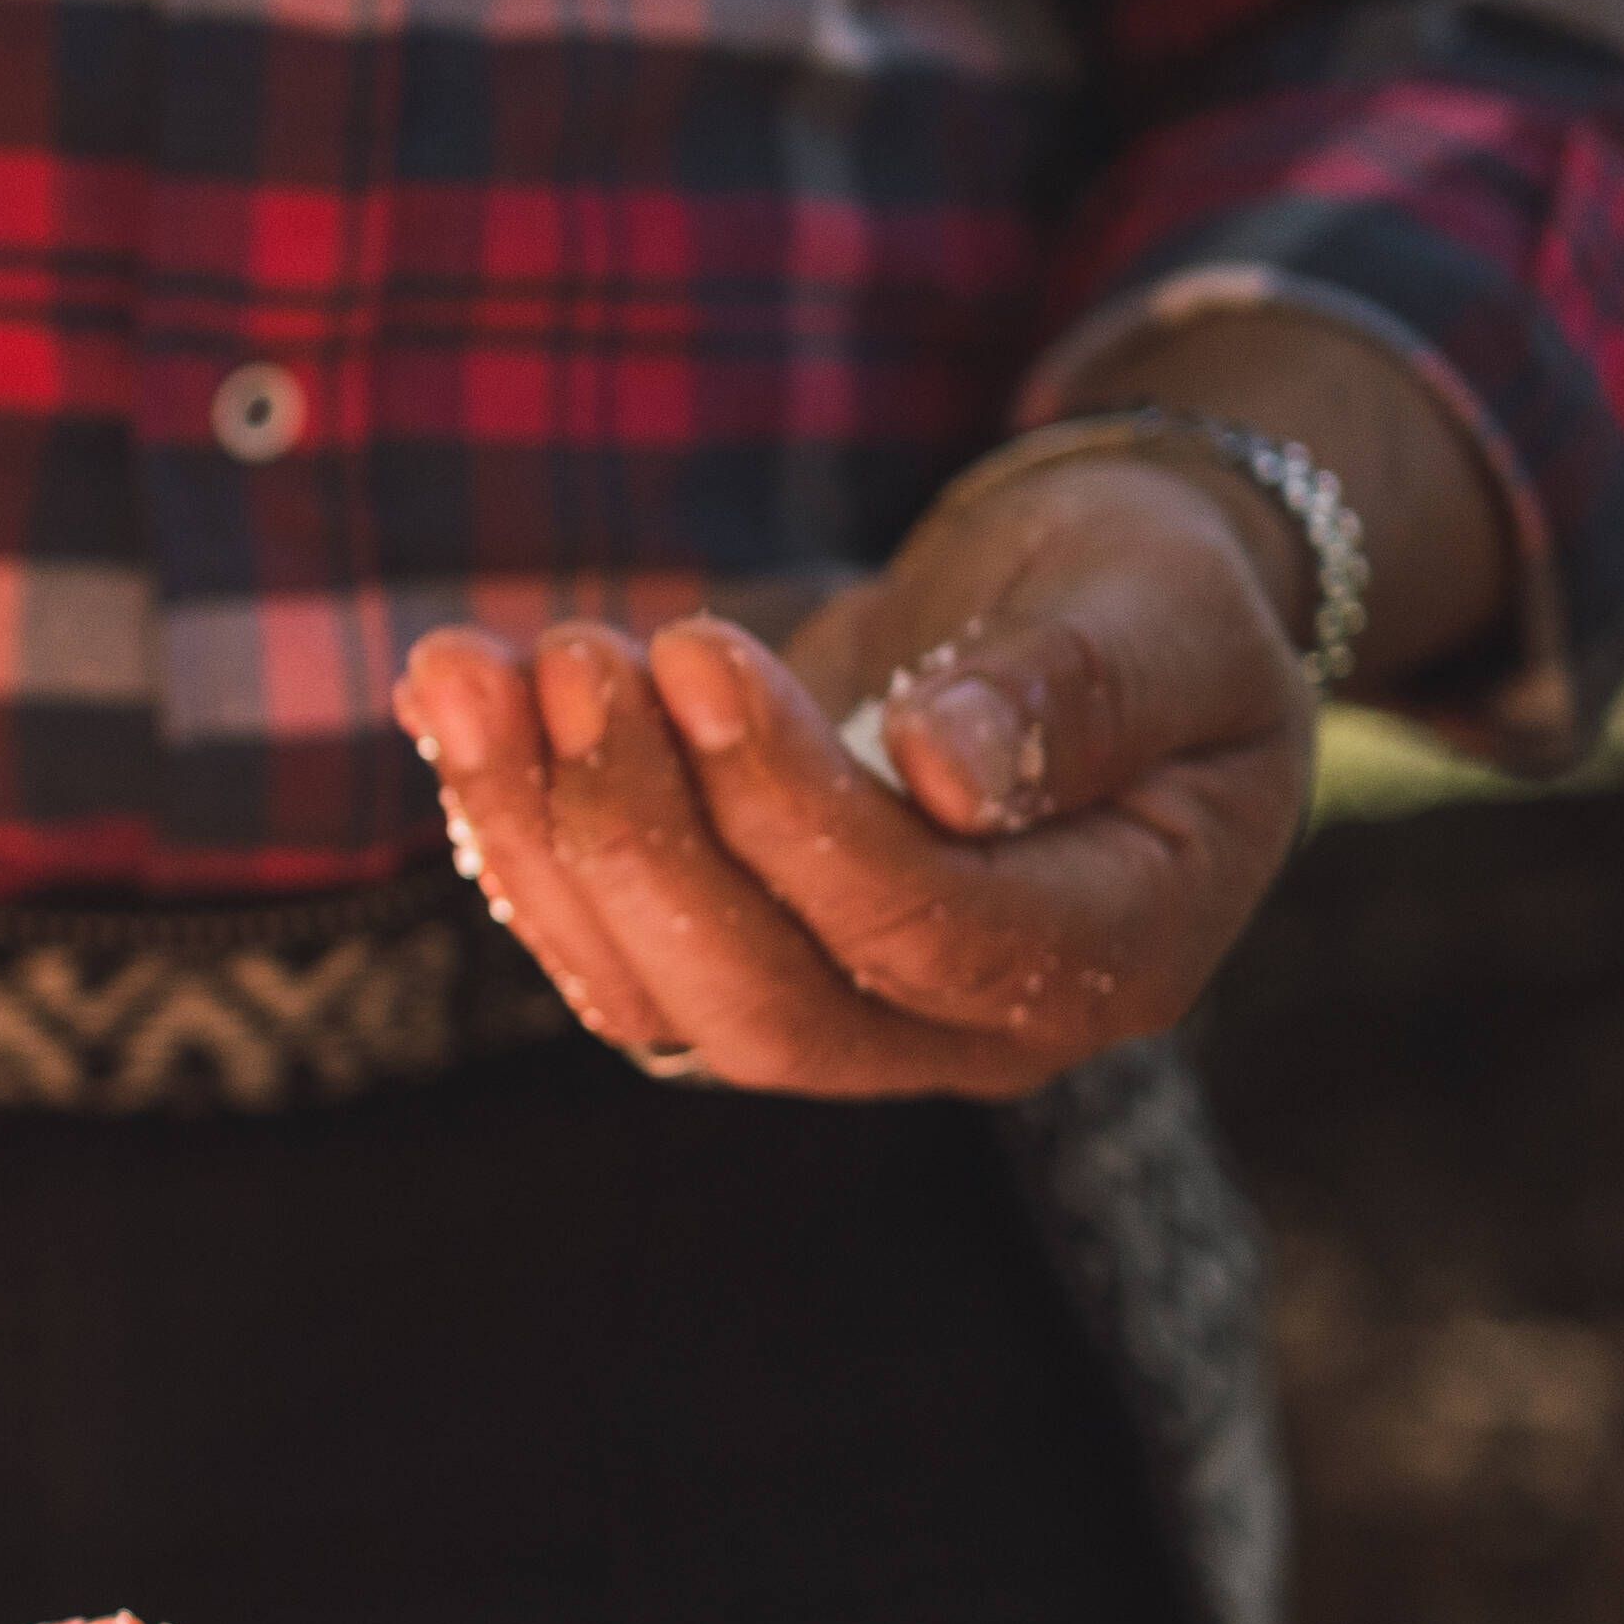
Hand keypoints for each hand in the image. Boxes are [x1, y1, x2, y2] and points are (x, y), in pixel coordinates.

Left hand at [395, 450, 1316, 1096]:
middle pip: (768, 1007)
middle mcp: (972, 1027)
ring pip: (656, 997)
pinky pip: (604, 952)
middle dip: (642, 836)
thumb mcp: (1166, 607)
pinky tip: (456, 703)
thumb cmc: (1152, 596)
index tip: (697, 648)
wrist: (1090, 613)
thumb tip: (949, 770)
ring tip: (469, 669)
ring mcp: (848, 1018)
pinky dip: (514, 835)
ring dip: (542, 837)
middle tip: (576, 657)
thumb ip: (1079, 688)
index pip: (926, 931)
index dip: (792, 807)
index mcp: (1116, 951)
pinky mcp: (740, 964)